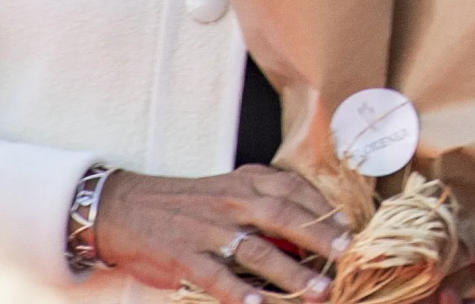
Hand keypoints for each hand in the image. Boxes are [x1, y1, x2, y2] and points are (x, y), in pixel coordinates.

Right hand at [92, 166, 349, 303]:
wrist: (126, 207)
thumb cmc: (188, 202)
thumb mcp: (229, 187)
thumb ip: (265, 198)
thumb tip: (310, 223)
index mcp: (245, 183)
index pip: (293, 189)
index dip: (323, 208)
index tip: (348, 227)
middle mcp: (231, 203)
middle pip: (284, 217)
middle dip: (319, 237)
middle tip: (346, 254)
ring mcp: (208, 231)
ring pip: (257, 251)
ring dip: (292, 273)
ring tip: (319, 290)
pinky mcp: (185, 258)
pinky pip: (217, 277)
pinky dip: (240, 292)